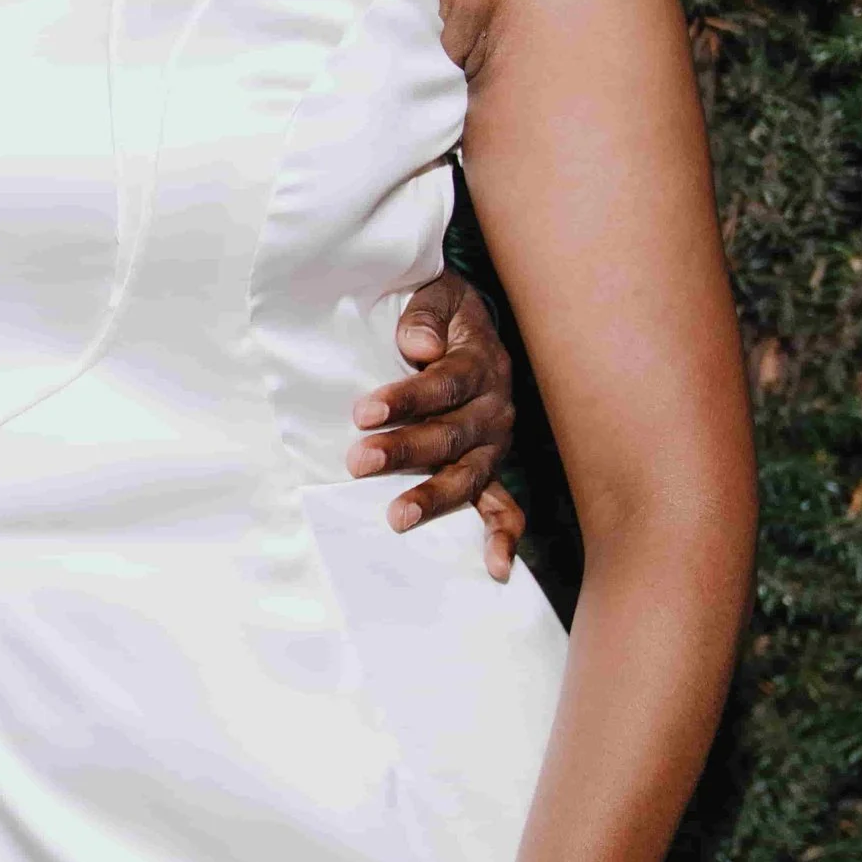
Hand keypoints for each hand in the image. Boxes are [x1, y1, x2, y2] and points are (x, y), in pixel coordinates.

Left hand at [348, 269, 525, 577]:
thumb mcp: (438, 295)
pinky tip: (494, 566)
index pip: (442, 384)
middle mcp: (495, 409)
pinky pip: (503, 506)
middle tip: (358, 461)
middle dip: (404, 450)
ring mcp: (494, 444)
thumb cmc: (445, 313)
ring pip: (468, 475)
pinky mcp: (489, 467)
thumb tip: (418, 347)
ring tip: (397, 516)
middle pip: (450, 434)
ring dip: (434, 496)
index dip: (404, 399)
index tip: (363, 412)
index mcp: (481, 364)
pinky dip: (501, 536)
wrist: (473, 323)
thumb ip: (425, 315)